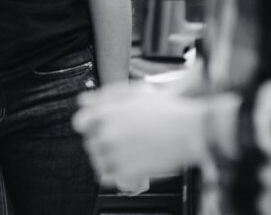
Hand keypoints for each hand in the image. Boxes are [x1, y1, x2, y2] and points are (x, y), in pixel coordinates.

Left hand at [73, 83, 207, 184]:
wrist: (190, 131)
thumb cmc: (166, 109)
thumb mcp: (134, 93)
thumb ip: (104, 96)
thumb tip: (83, 101)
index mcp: (106, 113)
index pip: (80, 123)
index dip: (91, 125)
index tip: (100, 127)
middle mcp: (106, 134)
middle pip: (89, 143)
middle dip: (102, 141)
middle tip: (124, 139)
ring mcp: (115, 155)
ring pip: (98, 161)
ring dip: (108, 158)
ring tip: (129, 152)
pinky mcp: (125, 173)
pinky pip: (108, 177)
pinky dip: (116, 173)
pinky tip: (130, 163)